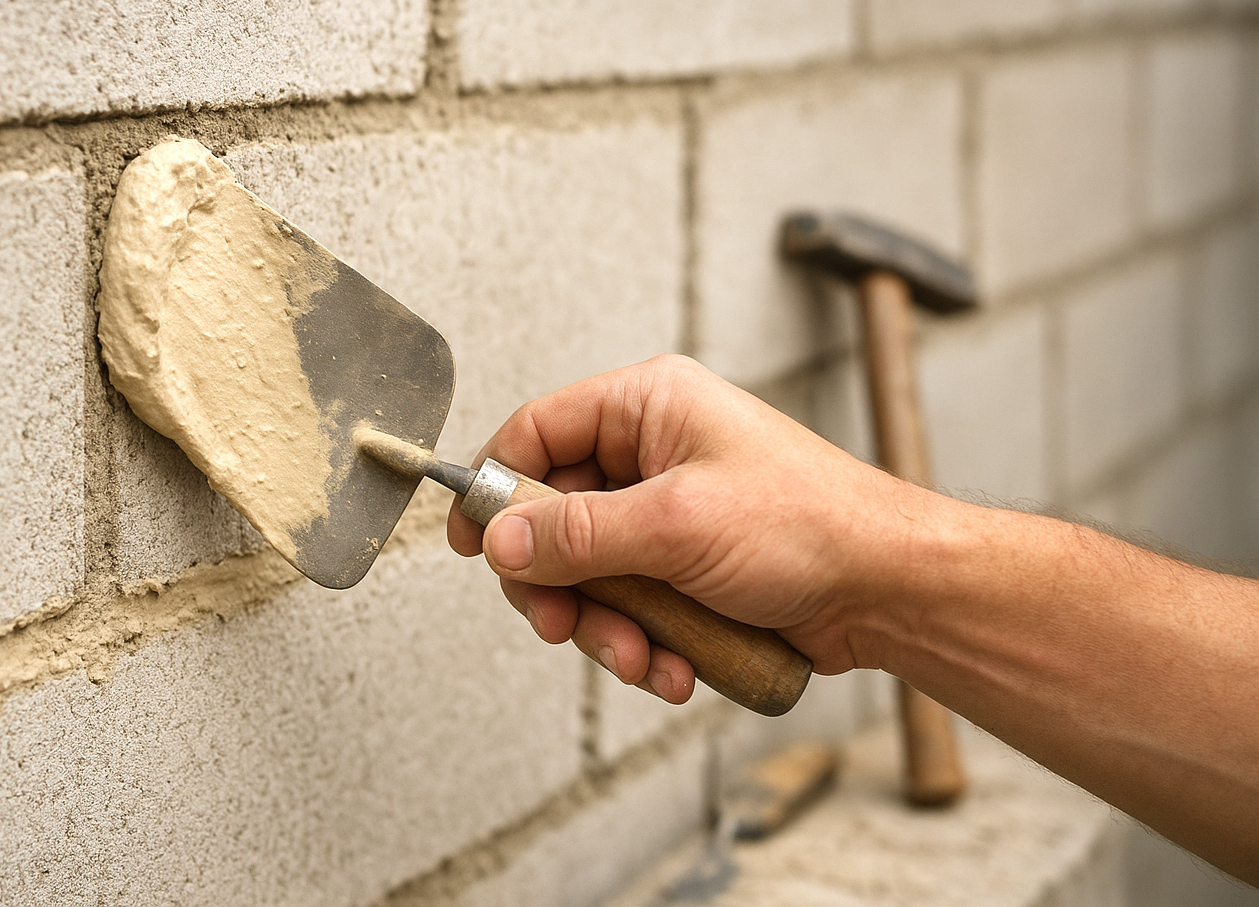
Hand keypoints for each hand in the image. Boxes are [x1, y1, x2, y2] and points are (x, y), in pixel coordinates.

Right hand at [447, 355, 938, 702]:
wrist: (889, 590)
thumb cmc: (811, 525)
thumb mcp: (677, 524)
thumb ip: (578, 534)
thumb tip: (498, 539)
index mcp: (648, 406)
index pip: (537, 430)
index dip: (496, 485)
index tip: (472, 542)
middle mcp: (652, 452)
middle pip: (552, 515)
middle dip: (557, 582)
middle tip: (559, 623)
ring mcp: (667, 513)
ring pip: (588, 573)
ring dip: (604, 627)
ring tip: (640, 658)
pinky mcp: (684, 567)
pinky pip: (630, 605)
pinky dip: (641, 643)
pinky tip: (673, 668)